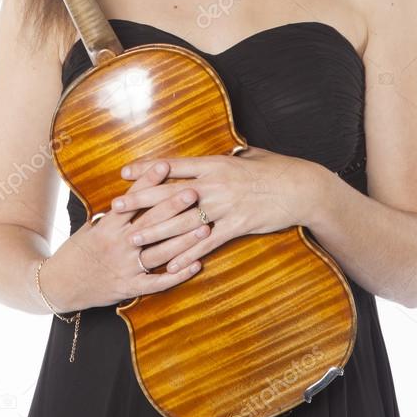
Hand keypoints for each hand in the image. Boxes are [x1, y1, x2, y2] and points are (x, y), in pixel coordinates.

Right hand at [40, 161, 211, 308]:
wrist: (59, 285)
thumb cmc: (76, 251)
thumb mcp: (90, 227)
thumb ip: (114, 215)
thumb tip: (135, 193)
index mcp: (108, 227)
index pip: (132, 200)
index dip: (148, 181)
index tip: (165, 166)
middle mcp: (118, 245)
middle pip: (151, 222)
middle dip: (174, 206)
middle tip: (194, 192)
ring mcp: (126, 268)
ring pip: (161, 252)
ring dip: (185, 239)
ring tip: (205, 226)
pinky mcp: (130, 288)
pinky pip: (158, 283)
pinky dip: (178, 274)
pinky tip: (197, 264)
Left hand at [115, 146, 314, 272]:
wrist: (301, 188)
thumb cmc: (275, 169)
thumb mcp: (247, 156)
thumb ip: (226, 158)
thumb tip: (215, 153)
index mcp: (214, 163)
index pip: (173, 166)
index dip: (147, 169)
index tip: (125, 173)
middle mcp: (215, 184)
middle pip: (169, 193)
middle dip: (140, 201)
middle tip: (115, 208)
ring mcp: (225, 206)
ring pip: (183, 221)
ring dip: (156, 231)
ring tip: (134, 239)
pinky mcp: (236, 225)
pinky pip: (207, 242)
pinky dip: (188, 254)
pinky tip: (172, 264)